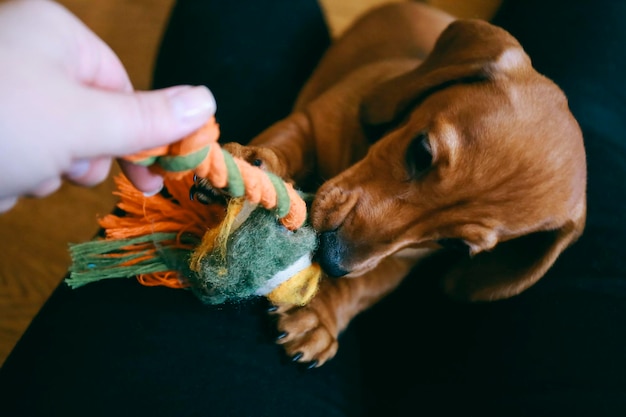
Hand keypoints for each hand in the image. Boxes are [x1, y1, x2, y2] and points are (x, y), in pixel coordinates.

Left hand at [0, 0, 215, 211]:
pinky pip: (15, 154)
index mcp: (54, 34)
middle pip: (87, 118)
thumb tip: (207, 102)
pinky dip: (8, 175)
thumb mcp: (84, 124)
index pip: (122, 87)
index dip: (139, 134)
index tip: (153, 177)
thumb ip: (150, 119)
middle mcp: (23, 54)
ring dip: (40, 172)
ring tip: (9, 172)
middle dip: (76, 156)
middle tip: (61, 165)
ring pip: (50, 145)